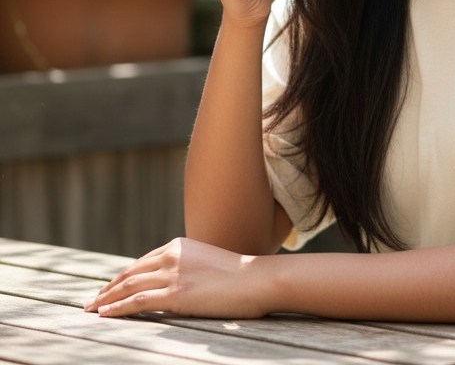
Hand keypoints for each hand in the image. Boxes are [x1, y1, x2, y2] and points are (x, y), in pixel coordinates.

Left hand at [84, 237, 273, 317]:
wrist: (257, 279)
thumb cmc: (240, 275)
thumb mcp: (208, 263)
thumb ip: (189, 267)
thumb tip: (179, 281)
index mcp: (179, 245)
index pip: (142, 262)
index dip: (122, 276)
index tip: (109, 288)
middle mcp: (172, 255)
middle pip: (130, 272)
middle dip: (108, 288)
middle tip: (90, 301)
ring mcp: (173, 274)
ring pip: (129, 286)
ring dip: (105, 299)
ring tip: (90, 309)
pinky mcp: (175, 294)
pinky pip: (137, 301)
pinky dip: (117, 308)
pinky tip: (104, 314)